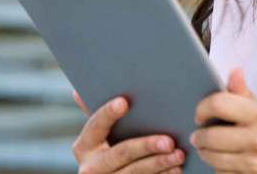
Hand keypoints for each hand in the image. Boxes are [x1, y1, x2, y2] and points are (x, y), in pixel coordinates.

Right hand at [71, 90, 186, 173]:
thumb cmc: (113, 148)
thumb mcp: (104, 135)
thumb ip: (101, 117)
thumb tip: (77, 92)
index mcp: (85, 146)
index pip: (96, 125)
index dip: (108, 113)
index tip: (124, 102)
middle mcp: (90, 168)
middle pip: (121, 153)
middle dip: (146, 146)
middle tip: (169, 141)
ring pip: (135, 172)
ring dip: (160, 163)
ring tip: (179, 154)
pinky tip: (176, 169)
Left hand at [190, 68, 256, 173]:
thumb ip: (246, 95)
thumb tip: (234, 72)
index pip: (219, 104)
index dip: (203, 107)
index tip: (201, 113)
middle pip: (210, 136)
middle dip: (199, 135)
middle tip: (199, 134)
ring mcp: (254, 164)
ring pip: (212, 158)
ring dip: (206, 152)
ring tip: (209, 147)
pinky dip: (218, 167)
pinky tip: (224, 160)